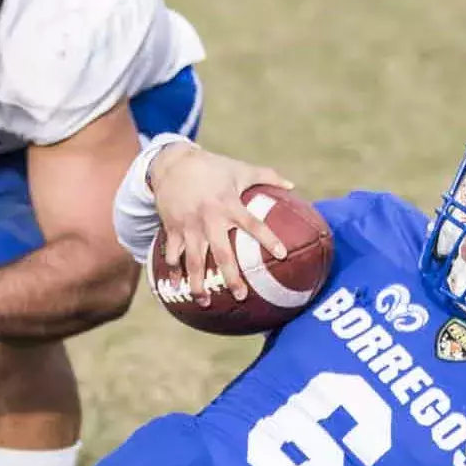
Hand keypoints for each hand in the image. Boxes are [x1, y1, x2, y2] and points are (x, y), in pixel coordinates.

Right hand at [147, 143, 294, 304]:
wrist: (172, 163)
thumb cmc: (212, 167)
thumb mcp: (240, 169)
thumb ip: (268, 176)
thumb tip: (293, 187)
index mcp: (229, 204)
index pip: (253, 224)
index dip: (268, 239)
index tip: (282, 254)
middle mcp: (209, 218)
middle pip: (222, 253)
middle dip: (231, 276)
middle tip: (241, 296)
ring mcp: (189, 226)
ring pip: (193, 261)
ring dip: (198, 284)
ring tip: (204, 302)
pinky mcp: (172, 229)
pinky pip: (172, 255)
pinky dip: (172, 272)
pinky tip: (176, 288)